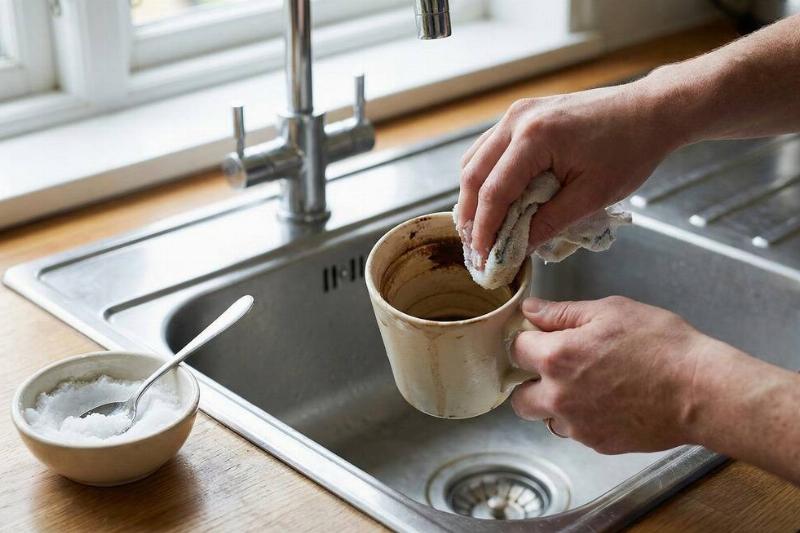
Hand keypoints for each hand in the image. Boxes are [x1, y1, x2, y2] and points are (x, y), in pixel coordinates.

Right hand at [456, 83, 677, 263]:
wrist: (650, 111)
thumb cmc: (629, 150)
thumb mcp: (591, 196)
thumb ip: (548, 223)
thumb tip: (517, 249)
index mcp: (534, 138)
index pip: (493, 192)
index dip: (484, 229)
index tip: (483, 258)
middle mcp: (517, 120)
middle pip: (473, 174)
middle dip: (470, 216)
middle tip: (474, 249)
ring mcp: (517, 113)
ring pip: (474, 160)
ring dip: (472, 196)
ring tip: (479, 228)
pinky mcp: (523, 114)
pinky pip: (488, 149)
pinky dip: (484, 177)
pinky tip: (492, 200)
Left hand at [510, 296, 709, 452]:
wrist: (701, 391)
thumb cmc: (661, 344)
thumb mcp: (611, 310)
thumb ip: (562, 312)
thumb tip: (531, 310)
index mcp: (556, 358)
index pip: (516, 350)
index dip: (528, 340)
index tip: (542, 338)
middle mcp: (558, 397)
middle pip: (519, 397)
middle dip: (530, 382)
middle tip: (555, 369)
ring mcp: (578, 425)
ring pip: (547, 417)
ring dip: (555, 404)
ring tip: (587, 386)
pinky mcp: (599, 444)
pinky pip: (576, 432)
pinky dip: (583, 419)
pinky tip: (609, 402)